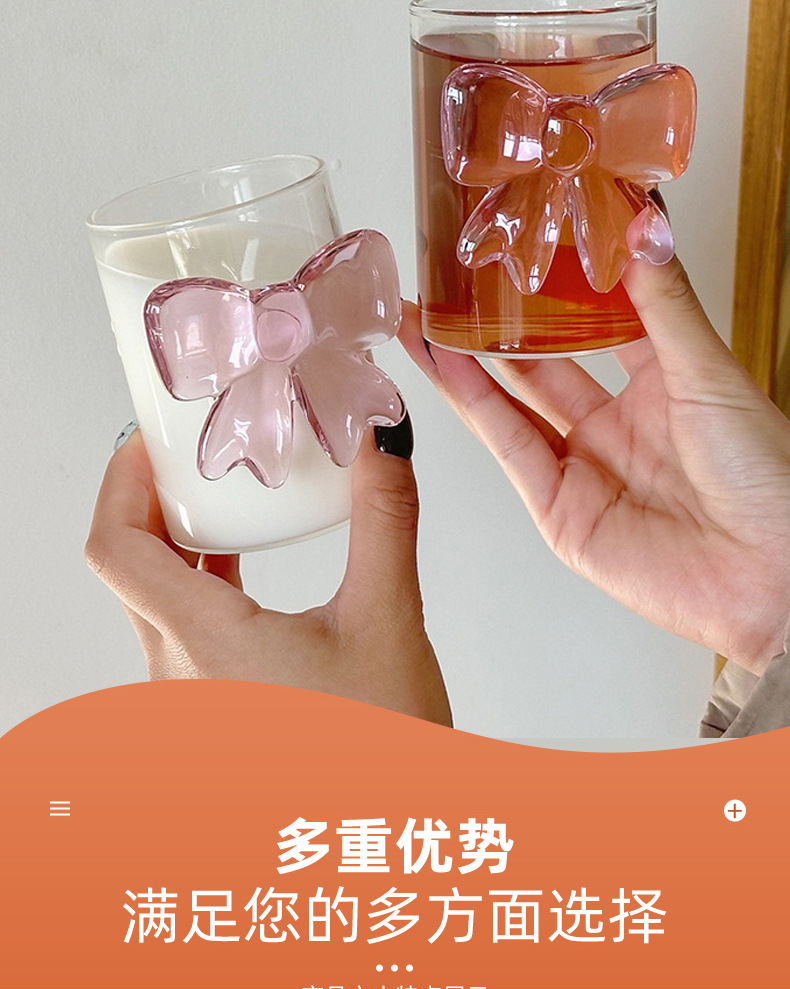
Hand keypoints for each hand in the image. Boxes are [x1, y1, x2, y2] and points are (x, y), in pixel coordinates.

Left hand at [86, 422, 450, 725]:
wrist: (394, 835)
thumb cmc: (385, 753)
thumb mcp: (389, 620)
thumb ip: (384, 520)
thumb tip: (384, 444)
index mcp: (208, 647)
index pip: (116, 550)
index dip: (120, 484)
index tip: (149, 446)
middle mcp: (181, 680)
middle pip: (130, 573)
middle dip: (154, 506)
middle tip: (190, 460)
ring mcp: (192, 706)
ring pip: (154, 609)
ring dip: (177, 551)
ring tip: (221, 506)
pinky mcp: (214, 717)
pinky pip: (180, 641)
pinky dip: (197, 592)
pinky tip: (238, 571)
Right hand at [400, 260, 789, 674]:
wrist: (772, 573)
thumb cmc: (769, 482)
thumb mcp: (711, 372)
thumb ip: (662, 302)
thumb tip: (638, 223)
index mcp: (666, 387)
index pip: (596, 321)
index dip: (557, 283)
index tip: (522, 235)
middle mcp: (621, 429)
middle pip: (542, 364)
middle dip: (495, 323)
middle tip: (452, 274)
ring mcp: (588, 471)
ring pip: (514, 405)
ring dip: (466, 361)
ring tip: (424, 314)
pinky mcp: (564, 514)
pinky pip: (512, 449)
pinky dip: (475, 407)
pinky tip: (445, 365)